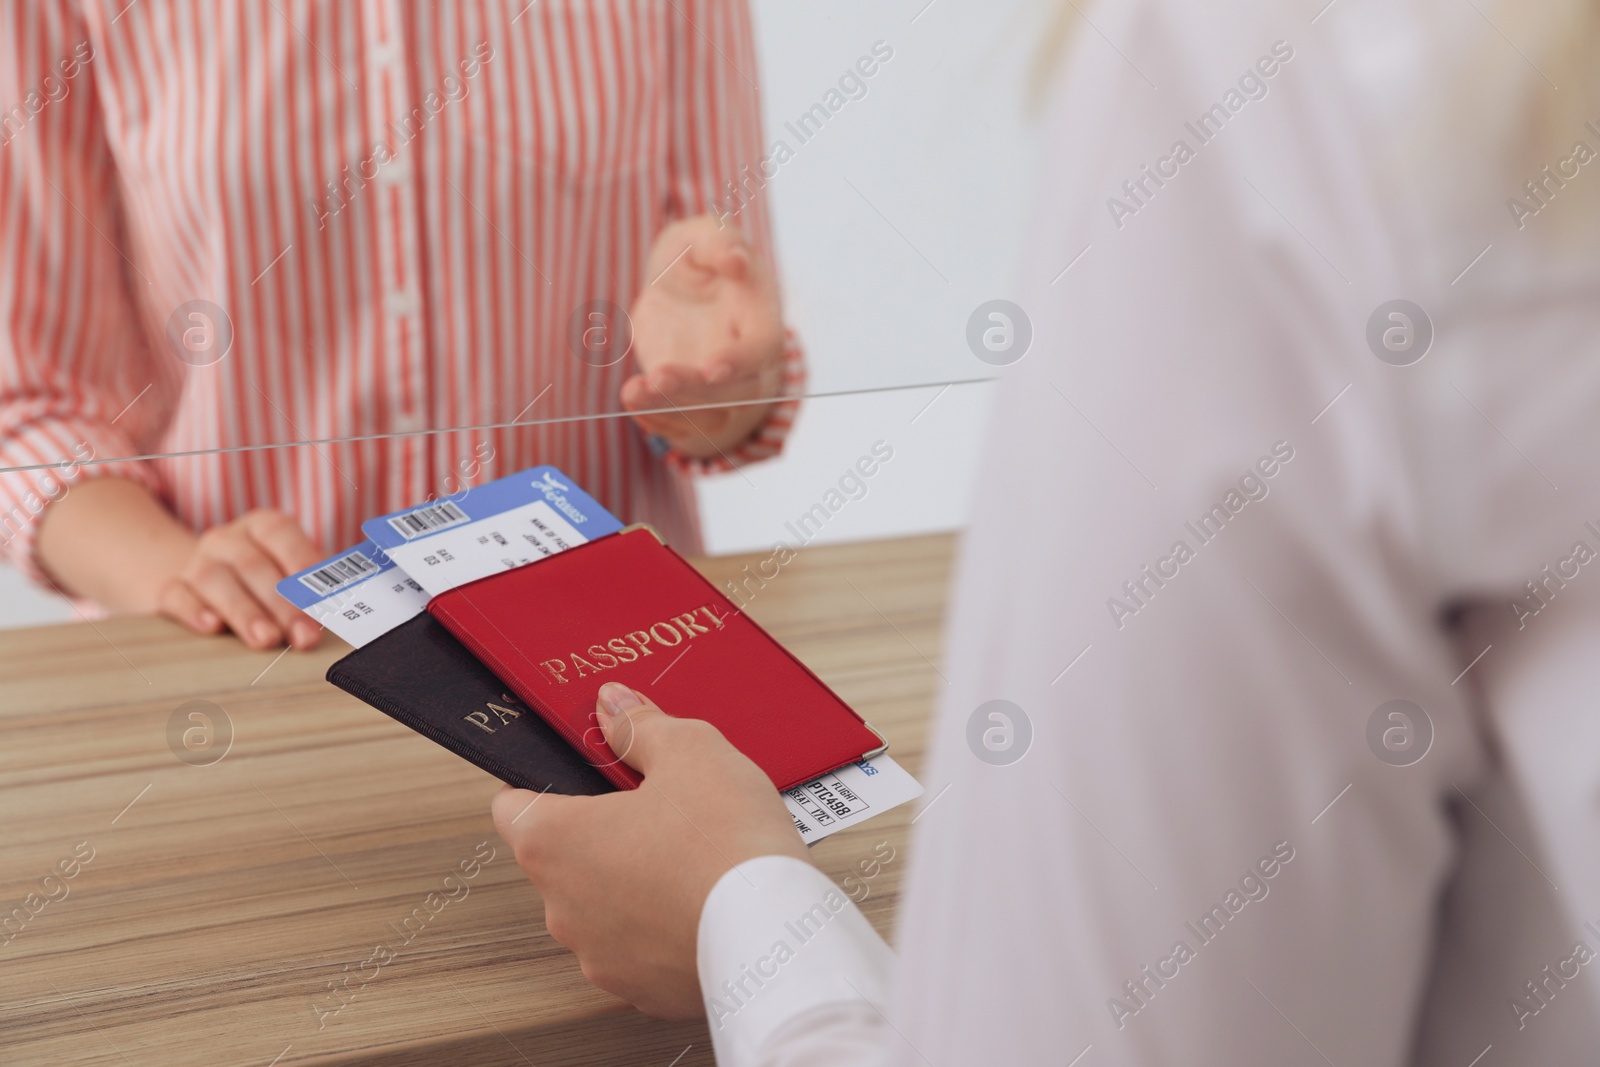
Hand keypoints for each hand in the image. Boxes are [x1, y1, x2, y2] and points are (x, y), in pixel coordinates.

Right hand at [156, 509, 324, 649]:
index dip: (304, 565)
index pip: (282, 535)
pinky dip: (193, 611)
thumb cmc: (260, 579)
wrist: (197, 582)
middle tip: (303, 636)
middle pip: (253, 566)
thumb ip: (313, 585)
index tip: (323, 600)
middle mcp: (227, 540)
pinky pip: (176, 595)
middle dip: (282, 604)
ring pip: (215, 580)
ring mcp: (195, 562)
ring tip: (266, 639)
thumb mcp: (288, 572)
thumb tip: (346, 608)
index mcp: (262, 527)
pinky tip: (211, 627)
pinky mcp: (170, 587)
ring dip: (244, 612)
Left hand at [491, 682, 807, 1016]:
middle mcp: (562, 906)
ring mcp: (599, 954)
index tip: (581, 773)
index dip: (544, 780)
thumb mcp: (690, 751)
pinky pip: (640, 947)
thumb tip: (613, 706)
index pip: (511, 804)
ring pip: (602, 904)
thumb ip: (639, 726)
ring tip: (691, 858)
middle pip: (562, 855)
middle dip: (603, 831)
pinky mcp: (641, 989)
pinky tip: (704, 901)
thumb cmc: (728, 845)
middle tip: (657, 808)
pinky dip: (663, 926)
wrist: (776, 935)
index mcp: (554, 841)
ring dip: (633, 881)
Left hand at [622, 215, 784, 458]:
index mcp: (760, 317)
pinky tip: (633, 399)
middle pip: (736, 393)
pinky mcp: (692, 406)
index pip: (762, 349)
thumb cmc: (695, 259)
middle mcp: (749, 363)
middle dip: (697, 390)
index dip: (742, 362)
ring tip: (633, 391)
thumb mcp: (701, 235)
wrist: (676, 294)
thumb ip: (718, 241)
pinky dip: (655, 420)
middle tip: (658, 376)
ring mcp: (721, 390)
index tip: (711, 368)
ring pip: (709, 416)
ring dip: (671, 409)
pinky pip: (681, 428)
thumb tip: (736, 261)